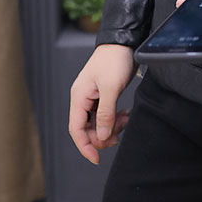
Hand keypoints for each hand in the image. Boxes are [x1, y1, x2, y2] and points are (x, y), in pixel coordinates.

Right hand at [68, 44, 135, 164]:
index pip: (76, 129)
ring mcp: (92, 97)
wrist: (123, 42)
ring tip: (125, 119)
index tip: (96, 159)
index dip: (85, 146)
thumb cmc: (114, 59)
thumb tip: (102, 136)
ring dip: (111, 126)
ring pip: (98, 123)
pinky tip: (125, 114)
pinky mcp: (103, 95)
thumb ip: (106, 113)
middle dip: (102, 135)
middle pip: (87, 129)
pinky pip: (105, 114)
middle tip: (120, 132)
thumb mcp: (111, 87)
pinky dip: (115, 118)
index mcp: (79, 97)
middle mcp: (82, 99)